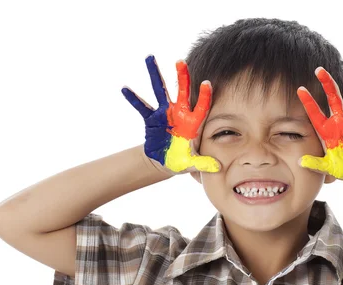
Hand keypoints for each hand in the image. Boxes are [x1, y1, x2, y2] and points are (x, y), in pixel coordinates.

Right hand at [121, 55, 220, 174]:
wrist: (165, 163)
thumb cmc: (182, 161)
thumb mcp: (192, 164)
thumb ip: (204, 164)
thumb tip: (217, 167)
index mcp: (192, 123)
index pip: (201, 107)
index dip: (204, 96)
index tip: (207, 83)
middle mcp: (179, 114)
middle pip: (182, 92)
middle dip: (181, 76)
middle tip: (180, 61)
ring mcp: (165, 114)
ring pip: (160, 91)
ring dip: (155, 74)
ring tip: (149, 57)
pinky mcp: (151, 119)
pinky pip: (141, 107)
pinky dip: (133, 98)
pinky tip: (125, 88)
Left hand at [296, 65, 342, 182]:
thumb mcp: (329, 168)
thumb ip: (315, 165)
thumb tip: (299, 163)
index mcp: (328, 131)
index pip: (315, 113)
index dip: (308, 102)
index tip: (300, 89)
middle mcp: (341, 122)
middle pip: (333, 98)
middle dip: (327, 84)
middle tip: (319, 69)